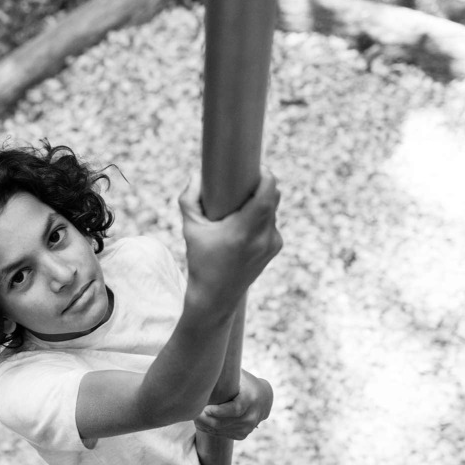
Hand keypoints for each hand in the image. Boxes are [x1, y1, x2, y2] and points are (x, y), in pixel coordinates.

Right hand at [179, 169, 282, 314]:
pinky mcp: (275, 248)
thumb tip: (197, 175)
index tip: (253, 168)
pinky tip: (245, 221)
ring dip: (261, 201)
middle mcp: (263, 237)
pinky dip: (261, 217)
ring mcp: (272, 243)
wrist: (215, 297)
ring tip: (241, 202)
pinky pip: (272, 223)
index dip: (265, 175)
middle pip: (273, 197)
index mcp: (245, 230)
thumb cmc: (200, 261)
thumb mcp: (190, 230)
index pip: (268, 192)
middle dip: (261, 185)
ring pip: (273, 210)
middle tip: (243, 181)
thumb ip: (189, 200)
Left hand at [194, 369, 273, 440]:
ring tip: (192, 414)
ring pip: (220, 430)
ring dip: (203, 424)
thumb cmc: (245, 382)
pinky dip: (209, 429)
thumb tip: (205, 363)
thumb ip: (226, 372)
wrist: (264, 398)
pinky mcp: (242, 434)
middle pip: (223, 422)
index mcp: (250, 399)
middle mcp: (251, 416)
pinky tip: (200, 422)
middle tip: (190, 411)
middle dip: (204, 418)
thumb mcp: (239, 375)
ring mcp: (247, 427)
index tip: (204, 408)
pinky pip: (222, 435)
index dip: (218, 411)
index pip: (234, 409)